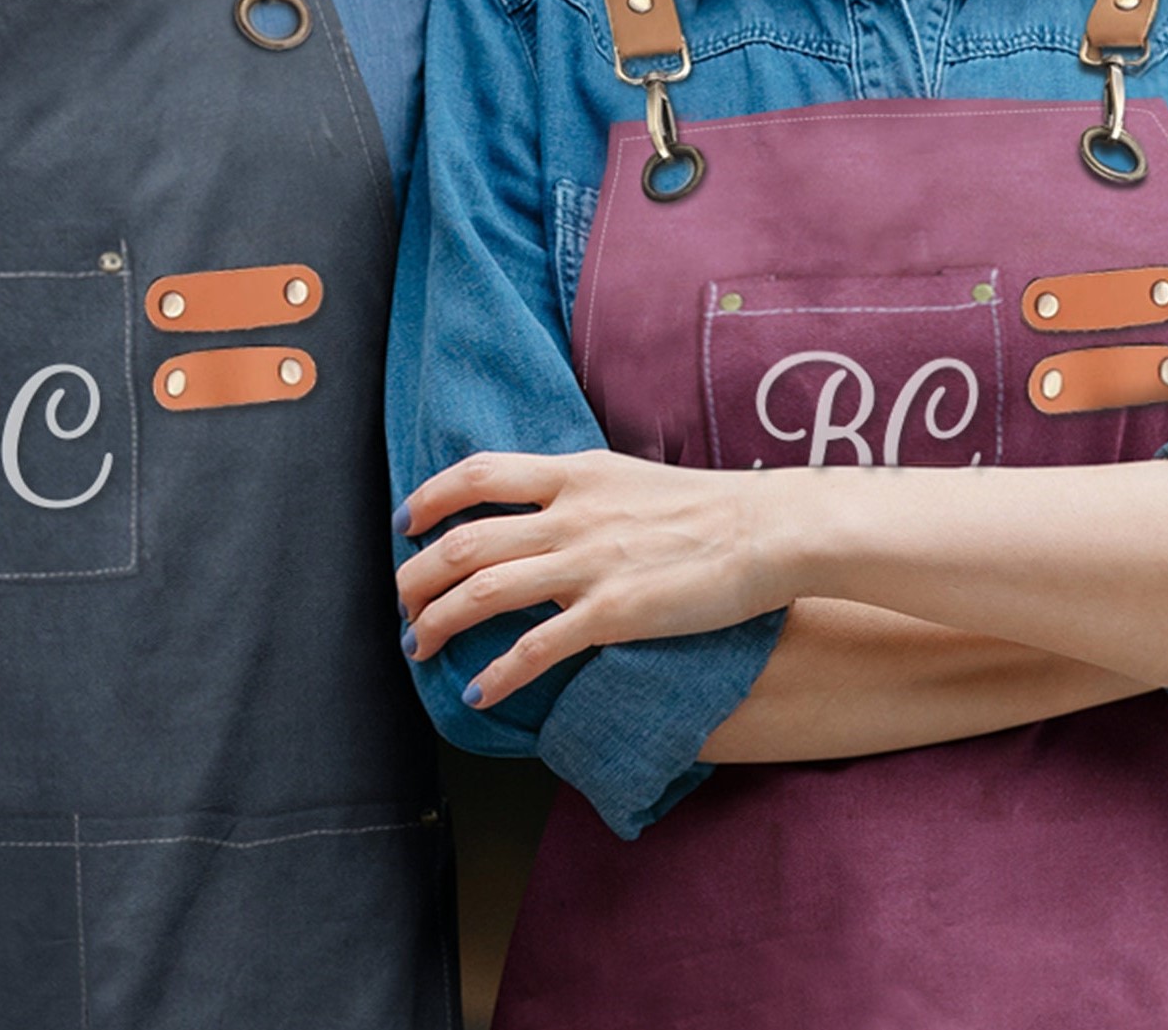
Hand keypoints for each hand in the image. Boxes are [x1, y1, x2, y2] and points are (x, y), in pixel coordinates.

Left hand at [394, 450, 779, 708]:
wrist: (765, 530)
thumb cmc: (706, 506)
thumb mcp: (626, 476)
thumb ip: (578, 489)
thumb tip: (543, 505)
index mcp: (572, 475)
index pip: (477, 474)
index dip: (430, 498)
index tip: (406, 523)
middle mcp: (568, 514)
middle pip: (464, 541)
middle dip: (417, 575)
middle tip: (402, 601)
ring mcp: (586, 564)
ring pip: (482, 592)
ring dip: (438, 623)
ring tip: (418, 647)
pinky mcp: (612, 613)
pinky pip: (535, 648)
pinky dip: (497, 673)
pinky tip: (478, 692)